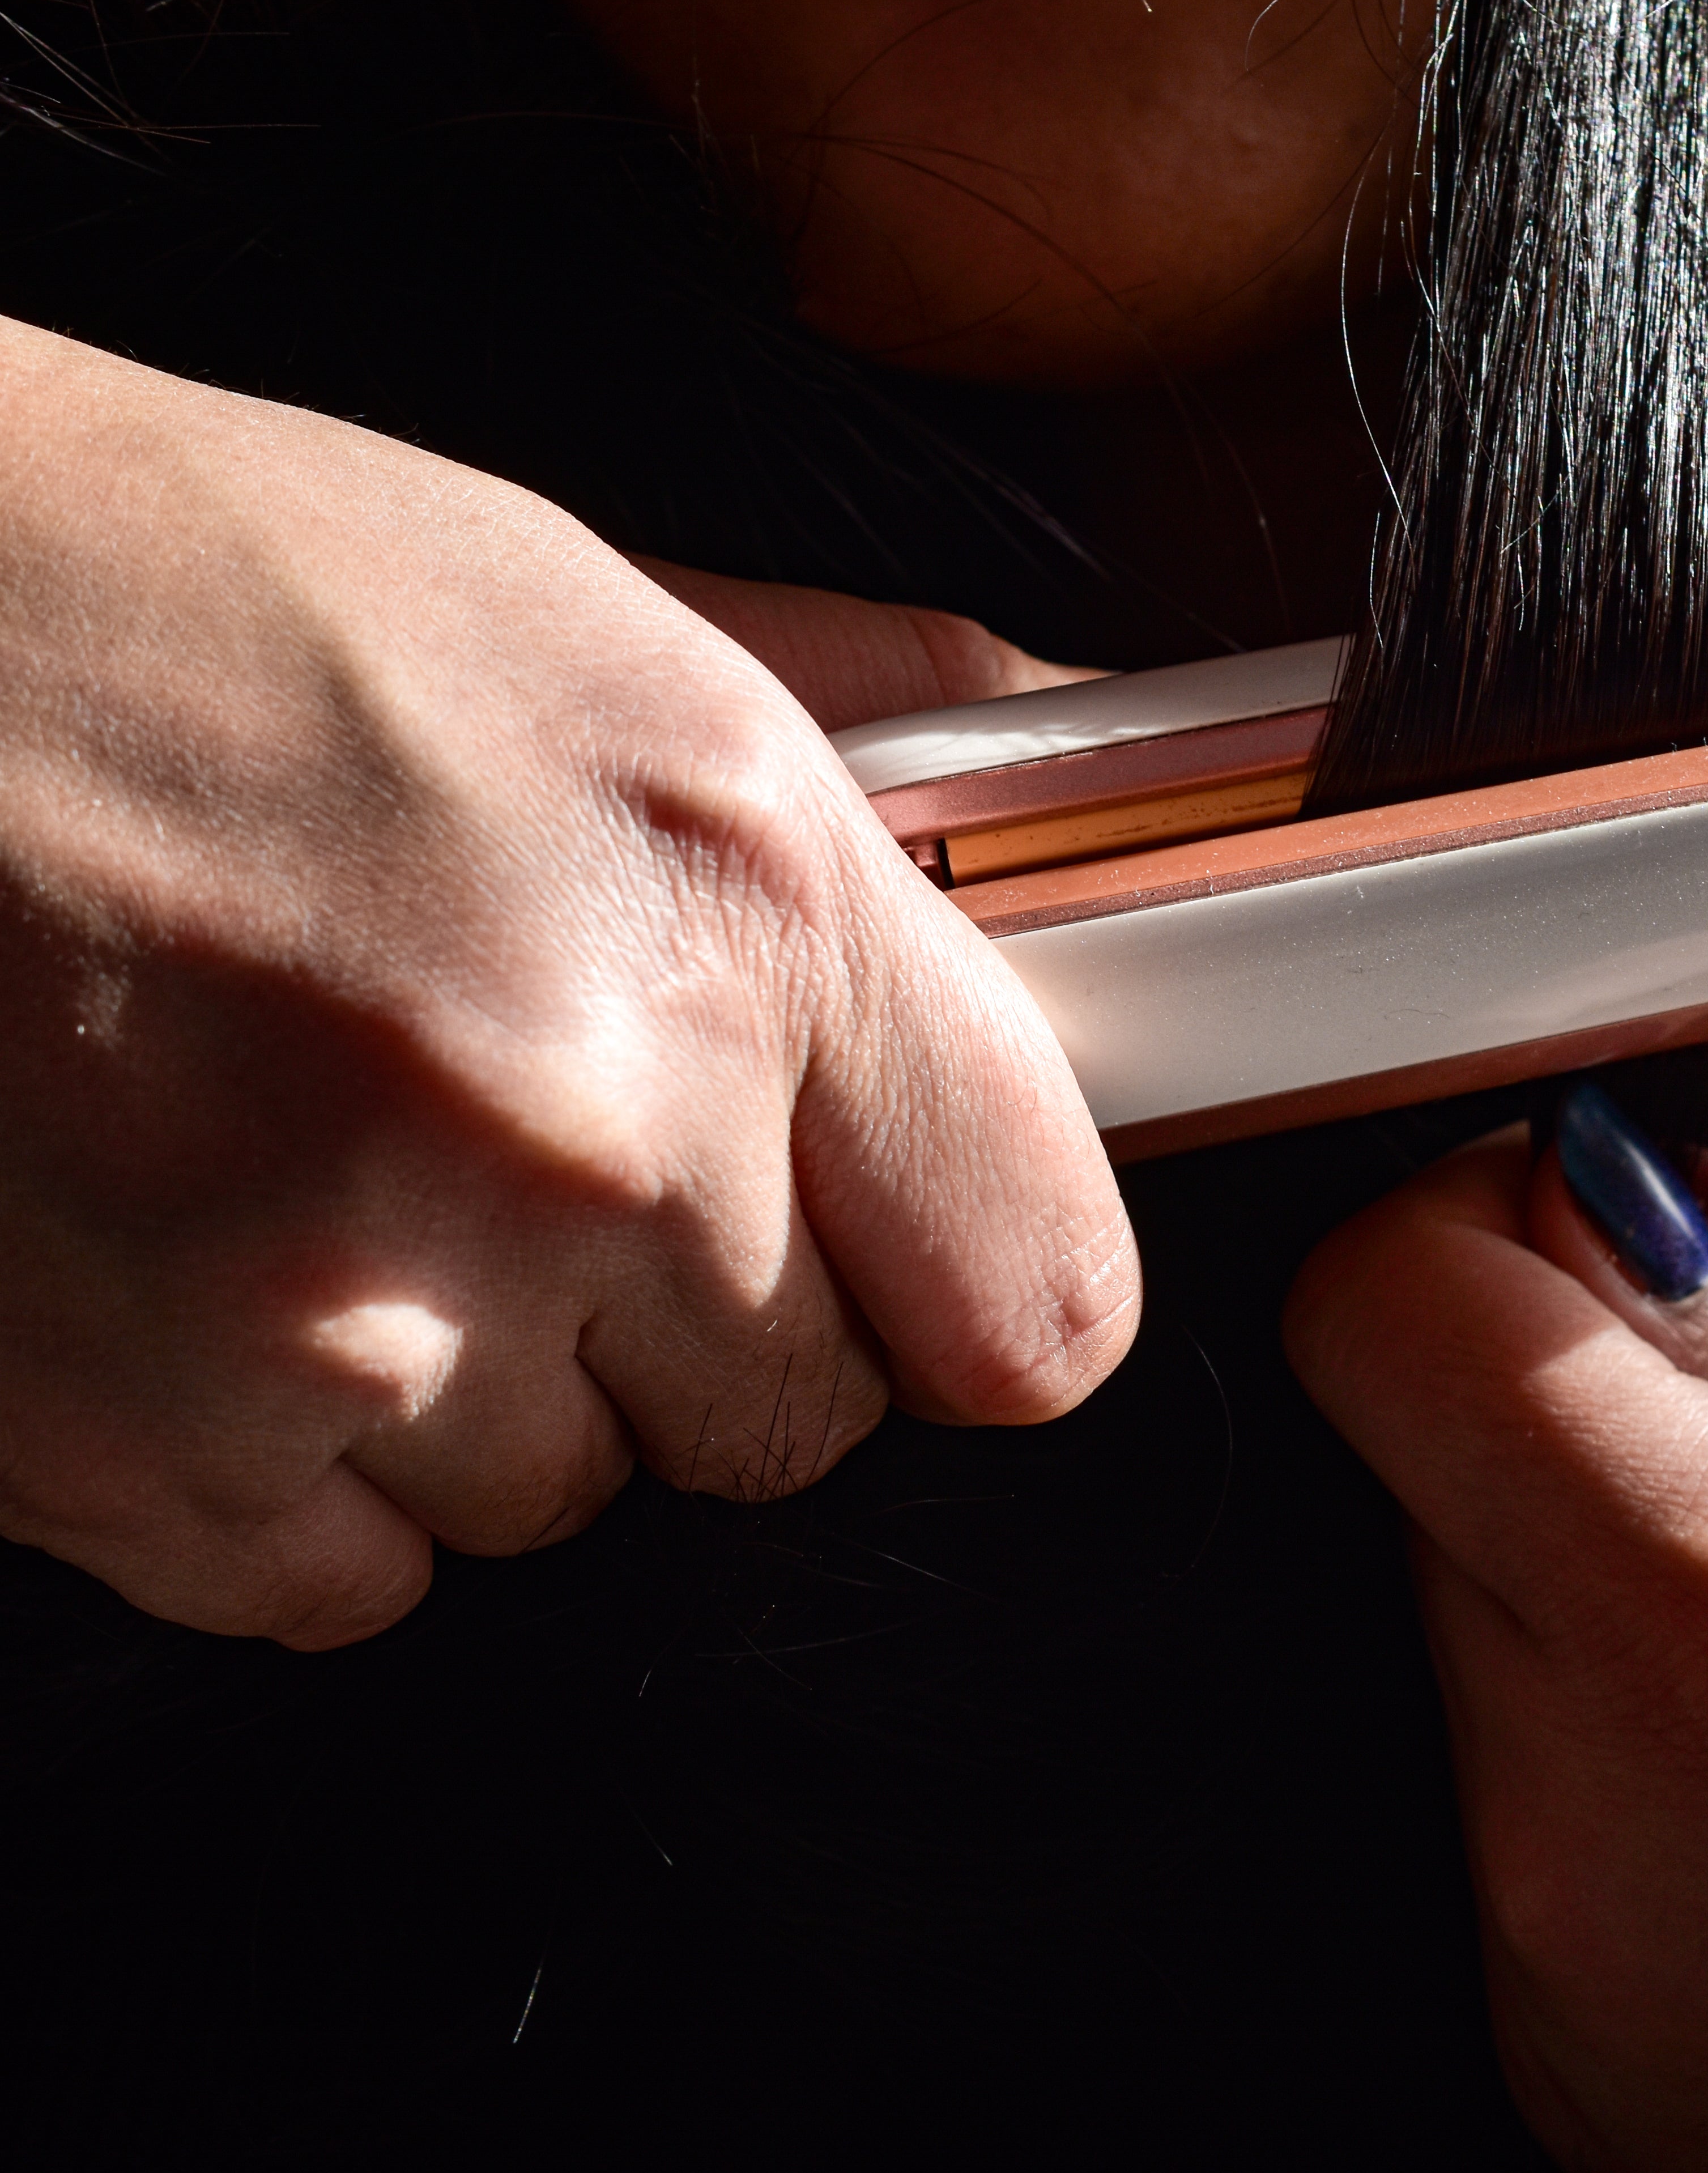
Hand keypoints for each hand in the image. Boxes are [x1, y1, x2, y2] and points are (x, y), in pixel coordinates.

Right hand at [0, 319, 1138, 1648]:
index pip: (1039, 1300)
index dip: (974, 1285)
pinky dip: (302, 1465)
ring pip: (569, 1496)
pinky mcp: (147, 1451)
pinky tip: (216, 1265)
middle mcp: (587, 1134)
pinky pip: (355, 1573)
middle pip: (800, 1417)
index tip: (908, 1249)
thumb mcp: (595, 606)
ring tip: (330, 1156)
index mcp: (743, 909)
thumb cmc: (182, 599)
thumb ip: (886, 735)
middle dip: (699, 1308)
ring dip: (488, 1374)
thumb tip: (1096, 758)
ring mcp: (362, 1311)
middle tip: (530, 1132)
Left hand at [1285, 1094, 1707, 2172]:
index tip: (1622, 1221)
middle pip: (1431, 1481)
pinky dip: (1656, 1767)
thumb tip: (1617, 1239)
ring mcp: (1572, 1995)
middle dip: (1591, 1411)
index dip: (1486, 1215)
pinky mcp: (1585, 2095)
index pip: (1391, 1320)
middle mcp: (1593, 1839)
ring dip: (1632, 1598)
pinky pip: (1540, 1827)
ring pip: (1491, 1651)